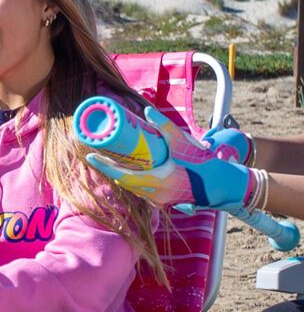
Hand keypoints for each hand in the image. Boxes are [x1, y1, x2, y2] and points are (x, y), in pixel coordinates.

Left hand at [87, 106, 253, 212]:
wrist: (221, 185)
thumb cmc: (202, 163)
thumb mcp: (183, 142)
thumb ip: (165, 126)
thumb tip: (147, 110)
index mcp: (156, 182)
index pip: (121, 176)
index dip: (104, 166)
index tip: (90, 156)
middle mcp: (154, 195)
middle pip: (123, 182)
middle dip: (109, 169)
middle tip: (96, 154)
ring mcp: (159, 201)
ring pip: (132, 187)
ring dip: (120, 175)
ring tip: (107, 160)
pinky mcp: (164, 202)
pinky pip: (141, 191)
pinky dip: (132, 180)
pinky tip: (126, 171)